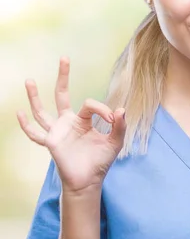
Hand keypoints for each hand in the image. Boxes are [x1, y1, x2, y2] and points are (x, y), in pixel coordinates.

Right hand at [16, 57, 125, 194]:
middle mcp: (69, 122)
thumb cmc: (101, 161)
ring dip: (35, 97)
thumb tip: (120, 110)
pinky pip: (35, 134)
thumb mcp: (115, 142)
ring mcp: (57, 131)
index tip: (112, 118)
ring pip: (43, 111)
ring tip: (29, 80)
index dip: (102, 109)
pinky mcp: (51, 143)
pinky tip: (19, 113)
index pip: (90, 104)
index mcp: (84, 120)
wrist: (89, 180)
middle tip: (64, 58)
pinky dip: (26, 125)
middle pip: (62, 95)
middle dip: (63, 77)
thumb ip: (120, 126)